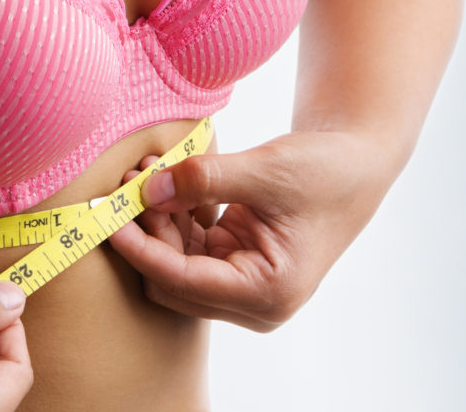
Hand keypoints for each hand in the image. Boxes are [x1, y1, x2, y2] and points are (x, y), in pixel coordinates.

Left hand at [108, 130, 393, 331]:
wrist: (356, 163)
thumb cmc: (324, 170)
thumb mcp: (264, 170)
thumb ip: (203, 179)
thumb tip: (145, 191)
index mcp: (267, 293)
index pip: (181, 281)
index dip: (140, 249)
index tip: (109, 216)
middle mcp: (254, 302)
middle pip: (172, 281)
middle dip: (146, 234)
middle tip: (128, 183)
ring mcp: (243, 287)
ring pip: (175, 265)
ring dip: (156, 222)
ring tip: (145, 172)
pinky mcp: (236, 265)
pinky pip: (188, 249)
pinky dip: (173, 217)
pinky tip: (162, 179)